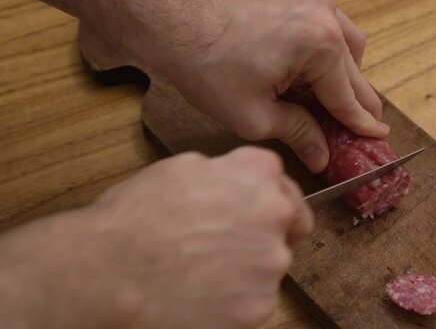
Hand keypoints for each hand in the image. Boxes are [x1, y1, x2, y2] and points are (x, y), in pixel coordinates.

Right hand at [0, 148, 312, 328]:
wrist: (109, 271)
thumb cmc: (135, 218)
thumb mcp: (181, 169)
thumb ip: (224, 172)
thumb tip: (236, 180)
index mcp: (258, 173)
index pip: (285, 188)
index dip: (269, 203)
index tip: (259, 216)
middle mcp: (274, 214)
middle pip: (286, 227)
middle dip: (265, 235)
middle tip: (228, 246)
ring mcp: (270, 263)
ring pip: (270, 266)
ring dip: (248, 269)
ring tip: (202, 271)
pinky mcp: (259, 305)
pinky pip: (255, 300)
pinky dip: (236, 301)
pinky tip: (202, 294)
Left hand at [117, 0, 388, 172]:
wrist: (175, 21)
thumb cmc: (207, 65)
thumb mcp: (254, 116)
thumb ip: (297, 134)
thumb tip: (321, 155)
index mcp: (319, 46)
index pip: (347, 98)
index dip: (361, 125)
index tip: (377, 137)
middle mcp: (325, 16)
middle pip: (355, 72)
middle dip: (357, 103)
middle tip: (361, 128)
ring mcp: (314, 0)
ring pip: (350, 45)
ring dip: (346, 75)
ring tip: (331, 102)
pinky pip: (332, 25)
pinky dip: (331, 51)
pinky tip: (314, 71)